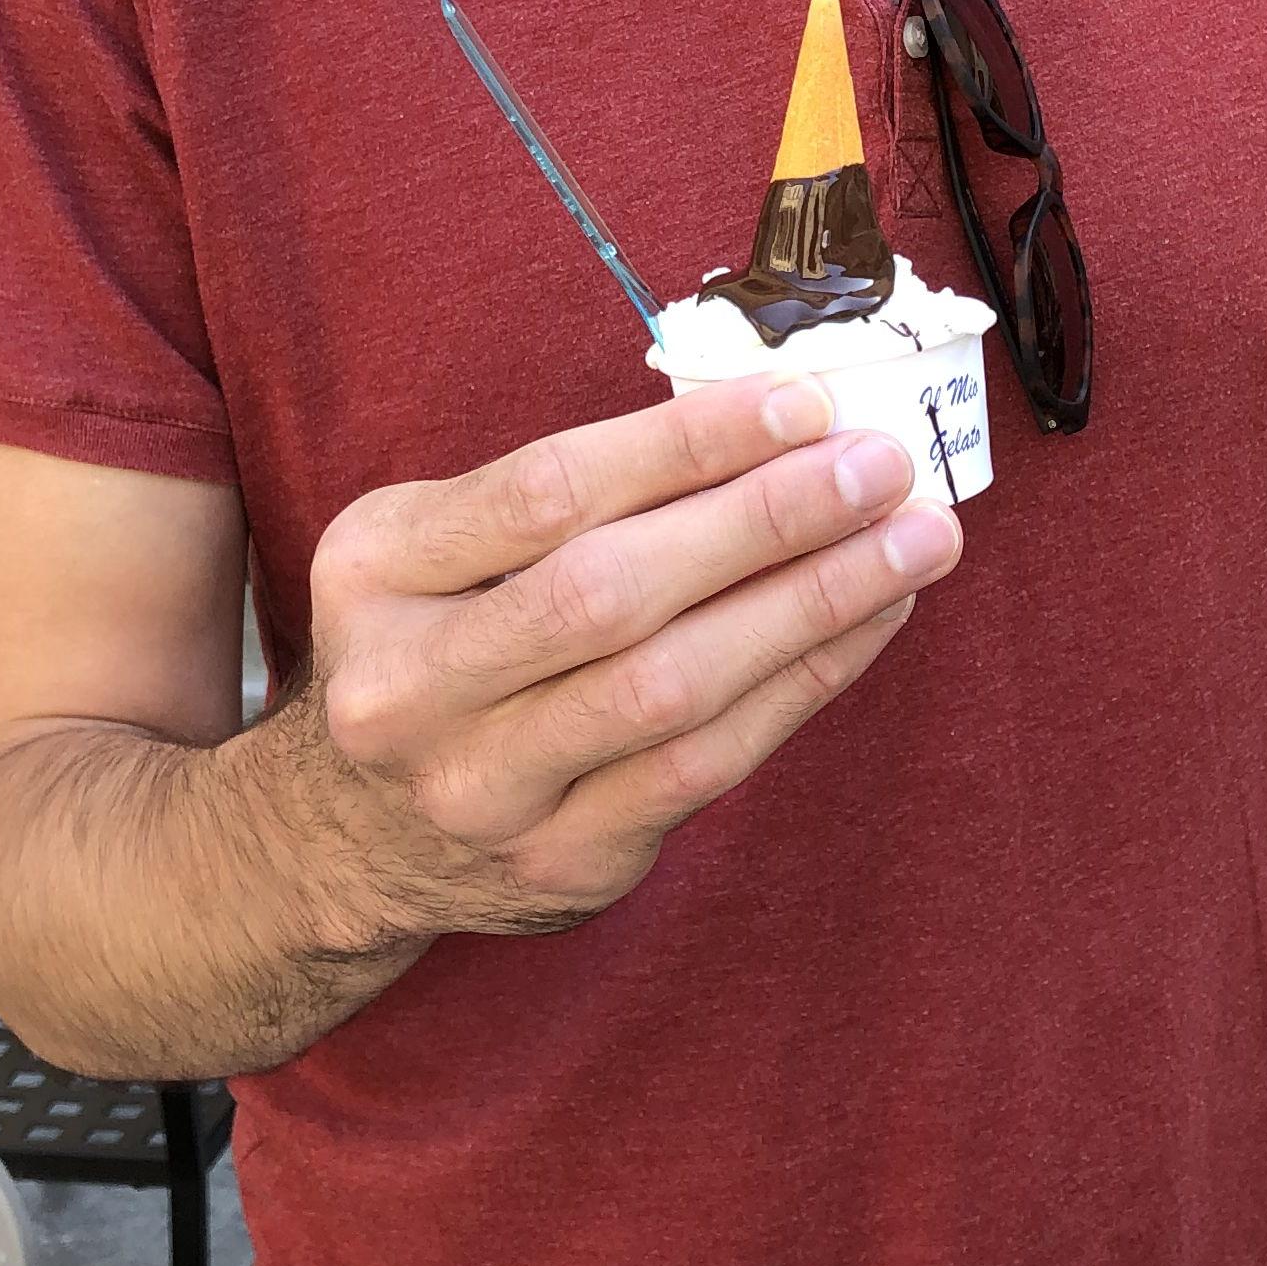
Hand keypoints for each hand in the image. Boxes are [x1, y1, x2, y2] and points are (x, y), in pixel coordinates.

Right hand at [298, 376, 956, 946]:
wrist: (350, 836)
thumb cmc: (441, 640)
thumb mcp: (443, 546)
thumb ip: (576, 493)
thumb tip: (779, 423)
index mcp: (376, 571)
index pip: (547, 492)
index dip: (687, 445)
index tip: (803, 403)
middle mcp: (411, 688)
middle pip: (610, 593)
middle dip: (766, 521)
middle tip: (882, 466)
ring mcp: (484, 791)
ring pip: (672, 691)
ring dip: (813, 605)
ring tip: (916, 540)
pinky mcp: (563, 862)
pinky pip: (707, 767)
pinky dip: (804, 682)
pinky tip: (871, 620)